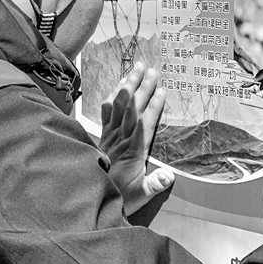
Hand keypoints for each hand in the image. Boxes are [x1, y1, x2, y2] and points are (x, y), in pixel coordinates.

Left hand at [99, 62, 174, 215]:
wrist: (93, 194)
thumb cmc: (121, 195)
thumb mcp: (141, 195)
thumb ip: (155, 185)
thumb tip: (169, 176)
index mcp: (133, 151)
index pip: (145, 123)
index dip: (153, 106)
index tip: (162, 91)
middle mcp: (121, 138)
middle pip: (133, 108)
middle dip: (143, 88)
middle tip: (152, 70)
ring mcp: (111, 133)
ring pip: (120, 104)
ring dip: (128, 85)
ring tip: (137, 68)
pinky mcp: (104, 133)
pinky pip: (107, 110)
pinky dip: (114, 95)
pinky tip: (119, 84)